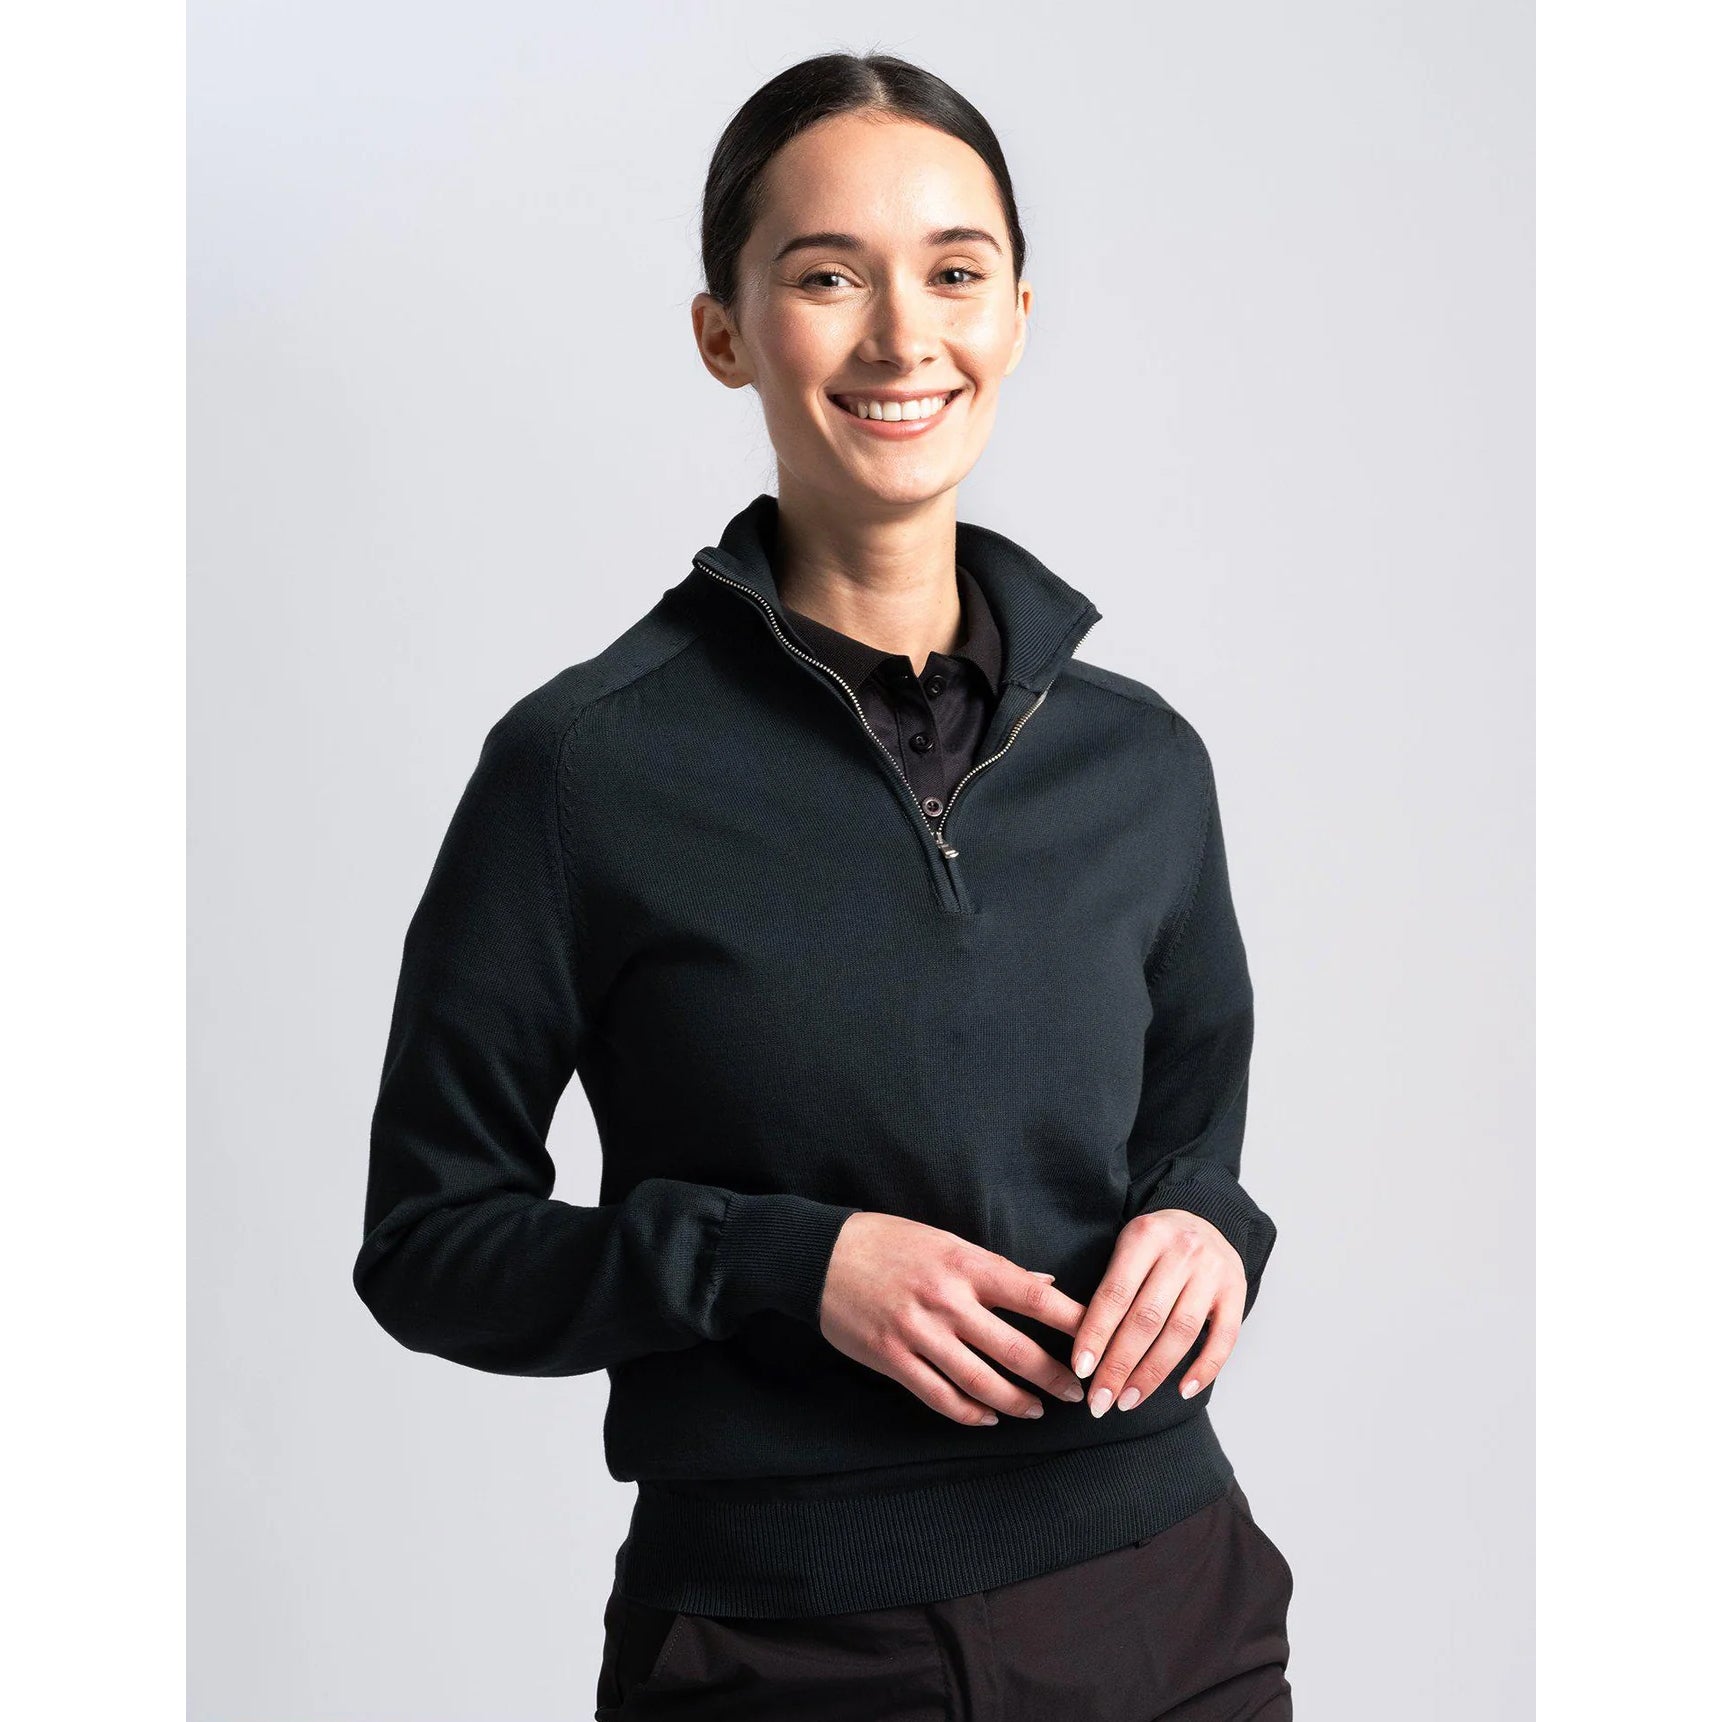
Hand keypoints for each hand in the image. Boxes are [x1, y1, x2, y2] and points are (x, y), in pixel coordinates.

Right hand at [819, 1212, 1089, 1425]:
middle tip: (1080, 1393)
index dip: (1071, 1321)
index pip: (1033, 1295)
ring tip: (1038, 1412)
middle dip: (1054, 1376)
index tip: (1100, 1337)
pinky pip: (940, 1397)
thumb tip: (1046, 1282)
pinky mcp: (893, 1359)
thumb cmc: (888, 1241)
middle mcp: (947, 1300)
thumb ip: (995, 1268)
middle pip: (1015, 1349)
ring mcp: (919, 1333)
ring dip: (1016, 1402)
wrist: (820, 1255)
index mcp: (965, 1264)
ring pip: (981, 1382)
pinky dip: (970, 1413)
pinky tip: (988, 1417)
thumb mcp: (944, 1241)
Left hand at [1070, 1209, 1243, 1416]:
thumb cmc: (1155, 1244)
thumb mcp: (1128, 1247)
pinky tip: (1183, 1391)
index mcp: (1144, 1236)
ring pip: (1181, 1332)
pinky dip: (1205, 1368)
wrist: (1206, 1218)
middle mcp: (1182, 1252)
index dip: (1096, 1333)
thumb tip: (1085, 1349)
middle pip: (1147, 1318)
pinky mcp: (1237, 1291)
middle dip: (1120, 1365)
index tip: (1081, 1369)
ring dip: (1153, 1373)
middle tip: (1100, 1400)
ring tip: (1129, 1400)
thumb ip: (1111, 1287)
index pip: (1115, 1293)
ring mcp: (1213, 1272)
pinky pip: (1224, 1338)